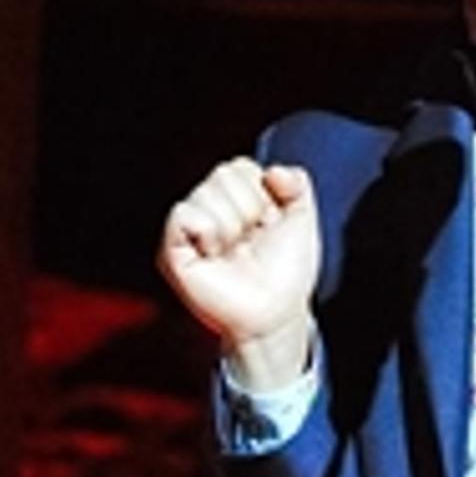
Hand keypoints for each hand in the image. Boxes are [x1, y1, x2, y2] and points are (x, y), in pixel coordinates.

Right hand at [159, 158, 320, 389]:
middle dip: (249, 209)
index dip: (262, 194)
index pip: (240, 167)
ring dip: (232, 225)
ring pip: (207, 191)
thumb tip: (273, 170)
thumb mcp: (303, 220)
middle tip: (249, 242)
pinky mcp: (172, 250)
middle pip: (223, 174)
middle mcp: (208, 211)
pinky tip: (215, 253)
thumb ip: (297, 183)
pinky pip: (184, 213)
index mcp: (234, 201)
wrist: (276, 310)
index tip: (268, 225)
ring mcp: (189, 230)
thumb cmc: (285, 273)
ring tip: (233, 252)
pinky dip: (208, 231)